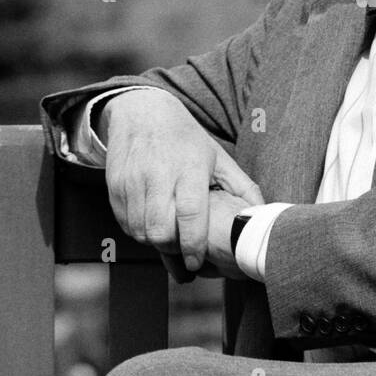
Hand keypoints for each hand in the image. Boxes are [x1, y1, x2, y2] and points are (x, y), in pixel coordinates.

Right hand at [100, 89, 262, 271]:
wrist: (143, 112)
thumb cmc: (186, 139)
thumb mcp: (218, 157)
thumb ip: (242, 187)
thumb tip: (260, 214)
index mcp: (189, 168)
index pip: (190, 215)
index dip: (193, 244)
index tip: (197, 263)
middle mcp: (158, 174)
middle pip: (160, 230)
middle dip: (172, 249)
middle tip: (183, 253)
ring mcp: (132, 180)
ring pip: (140, 231)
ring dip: (155, 243)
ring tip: (169, 239)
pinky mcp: (114, 186)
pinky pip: (124, 223)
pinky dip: (138, 231)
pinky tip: (152, 224)